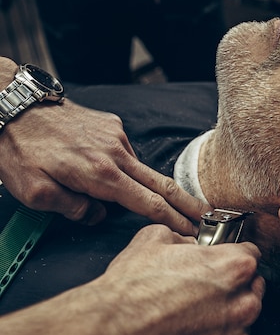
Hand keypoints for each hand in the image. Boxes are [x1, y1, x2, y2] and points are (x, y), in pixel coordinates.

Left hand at [0, 58, 208, 233]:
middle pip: (161, 184)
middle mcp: (116, 154)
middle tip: (206, 216)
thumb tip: (97, 214)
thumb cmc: (19, 149)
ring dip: (142, 185)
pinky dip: (120, 165)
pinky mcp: (110, 124)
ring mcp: (116, 136)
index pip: (148, 203)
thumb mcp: (35, 193)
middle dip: (187, 203)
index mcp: (101, 175)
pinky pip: (123, 152)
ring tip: (123, 190)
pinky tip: (101, 166)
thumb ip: (73, 210)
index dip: (173, 220)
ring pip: (138, 169)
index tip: (192, 230)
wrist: (12, 104)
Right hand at [95, 225, 264, 334]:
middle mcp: (242, 304)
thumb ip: (184, 238)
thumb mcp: (154, 239)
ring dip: (225, 321)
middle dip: (233, 289)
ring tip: (191, 320)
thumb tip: (189, 245)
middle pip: (251, 291)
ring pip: (242, 325)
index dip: (234, 255)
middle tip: (204, 292)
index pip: (251, 255)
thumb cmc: (129, 293)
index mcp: (233, 268)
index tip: (224, 261)